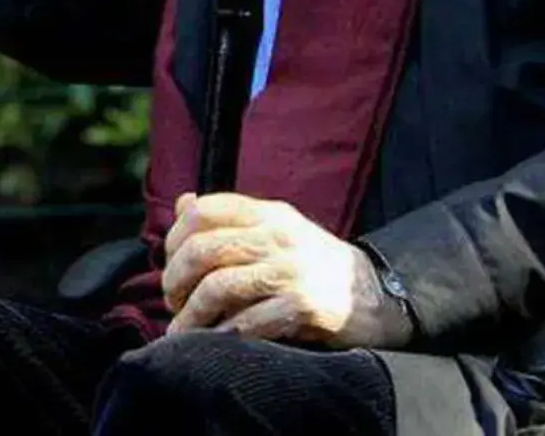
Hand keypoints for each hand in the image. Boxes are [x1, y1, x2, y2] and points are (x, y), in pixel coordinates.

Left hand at [161, 192, 412, 348]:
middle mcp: (278, 237)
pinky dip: (220, 335)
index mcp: (268, 213)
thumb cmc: (312, 263)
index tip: (169, 263)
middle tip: (172, 300)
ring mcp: (292, 272)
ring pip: (218, 288)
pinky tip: (212, 341)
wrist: (375, 296)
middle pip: (203, 250)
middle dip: (175, 280)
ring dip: (191, 315)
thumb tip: (182, 203)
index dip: (174, 238)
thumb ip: (231, 218)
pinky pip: (245, 323)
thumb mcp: (276, 228)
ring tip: (182, 329)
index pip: (203, 211)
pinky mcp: (303, 308)